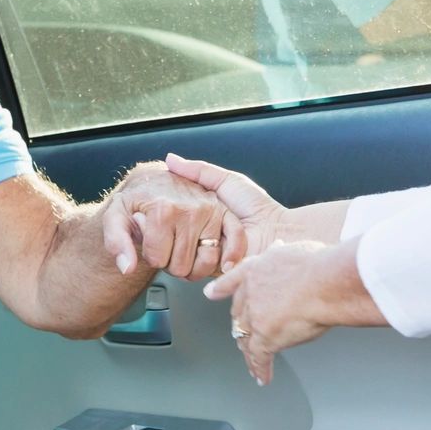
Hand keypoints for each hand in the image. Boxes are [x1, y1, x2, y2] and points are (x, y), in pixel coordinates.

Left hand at [99, 160, 238, 280]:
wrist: (156, 181)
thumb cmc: (137, 201)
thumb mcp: (116, 217)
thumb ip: (116, 243)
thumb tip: (128, 267)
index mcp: (162, 210)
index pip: (157, 260)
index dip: (151, 257)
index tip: (150, 243)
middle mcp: (190, 210)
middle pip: (181, 266)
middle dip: (171, 263)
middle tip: (167, 248)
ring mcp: (211, 212)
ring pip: (206, 264)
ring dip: (195, 266)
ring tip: (184, 251)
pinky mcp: (226, 213)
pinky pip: (234, 245)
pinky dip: (228, 258)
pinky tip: (219, 262)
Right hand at [165, 154, 284, 261]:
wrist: (275, 233)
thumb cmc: (255, 205)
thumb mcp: (226, 180)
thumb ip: (199, 171)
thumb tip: (170, 159)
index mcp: (201, 216)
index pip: (172, 215)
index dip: (164, 210)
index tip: (155, 203)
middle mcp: (200, 235)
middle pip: (172, 235)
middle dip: (169, 229)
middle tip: (169, 222)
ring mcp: (204, 254)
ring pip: (179, 253)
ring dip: (181, 245)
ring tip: (191, 233)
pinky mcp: (211, 269)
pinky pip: (193, 267)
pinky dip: (194, 258)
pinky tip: (203, 246)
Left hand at [204, 241, 333, 384]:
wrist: (325, 282)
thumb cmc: (319, 265)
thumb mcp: (295, 248)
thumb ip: (284, 252)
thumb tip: (282, 247)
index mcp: (256, 270)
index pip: (235, 280)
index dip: (222, 288)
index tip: (211, 293)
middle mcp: (250, 293)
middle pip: (240, 314)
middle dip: (241, 325)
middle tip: (243, 335)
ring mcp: (255, 317)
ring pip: (246, 337)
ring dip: (249, 350)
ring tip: (253, 361)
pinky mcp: (266, 338)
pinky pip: (260, 358)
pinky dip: (261, 369)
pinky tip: (262, 378)